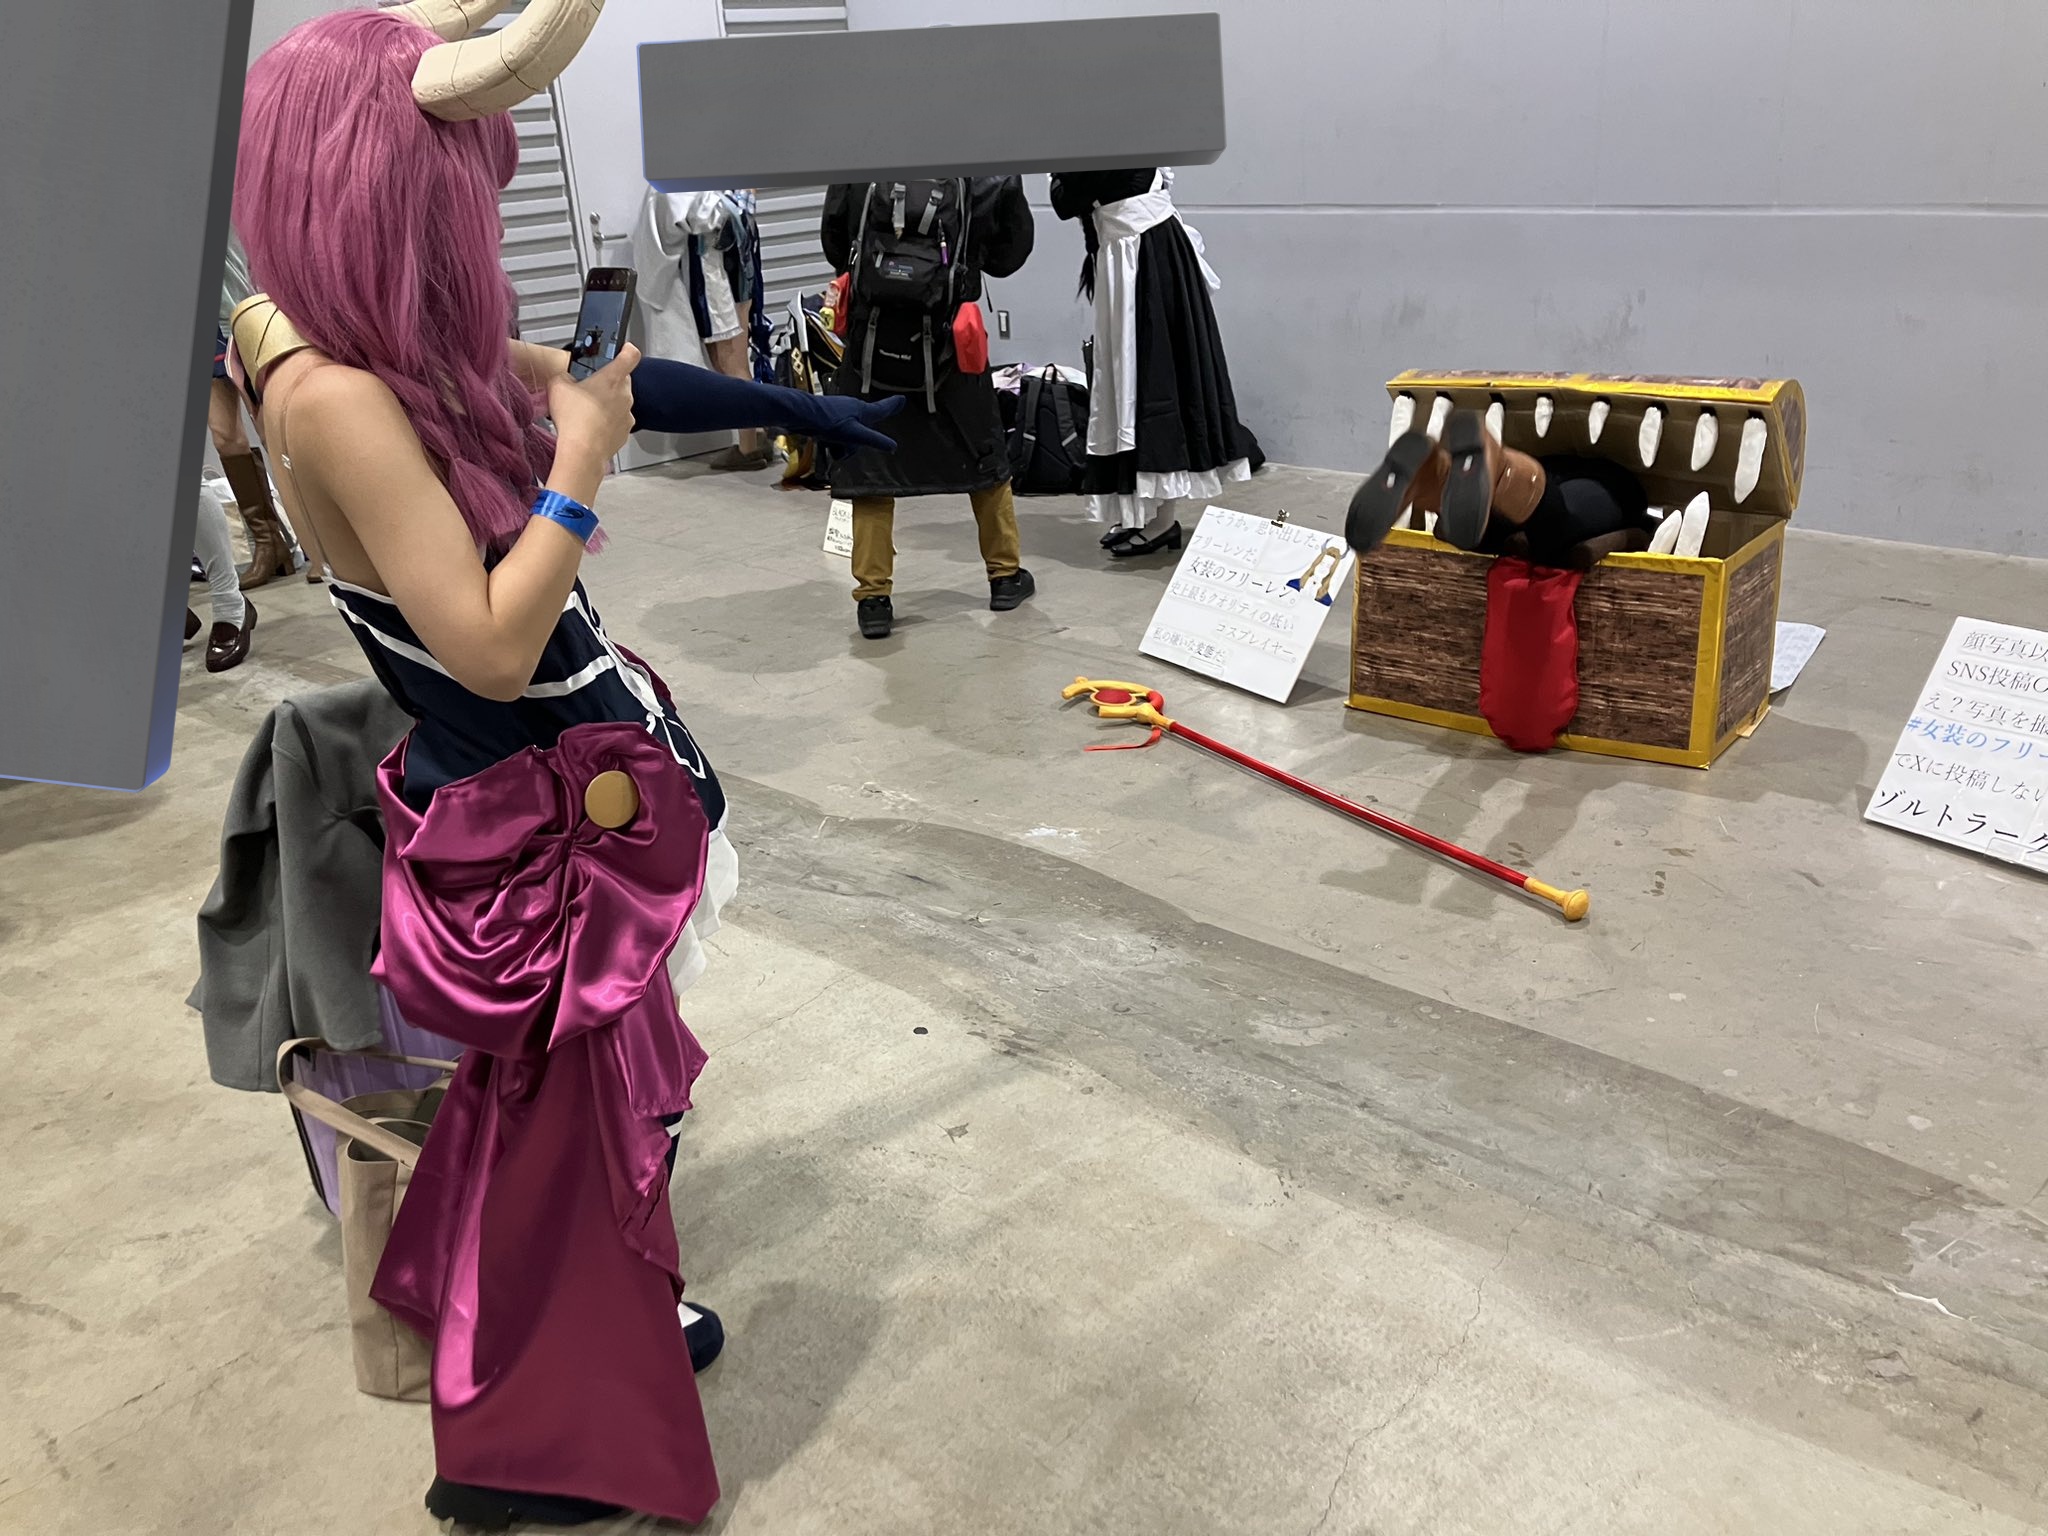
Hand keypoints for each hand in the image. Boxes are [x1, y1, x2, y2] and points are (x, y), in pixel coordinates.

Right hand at [547, 343, 641, 462]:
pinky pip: (617, 421)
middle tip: (589, 388)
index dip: (626, 349)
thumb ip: (564, 376)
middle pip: (621, 380)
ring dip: (607, 403)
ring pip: (619, 402)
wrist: (582, 452)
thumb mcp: (557, 386)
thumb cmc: (574, 418)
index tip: (622, 349)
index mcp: (612, 378)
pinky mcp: (625, 432)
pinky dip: (607, 422)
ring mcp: (627, 415)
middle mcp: (625, 395)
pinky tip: (591, 426)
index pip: (630, 355)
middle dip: (607, 382)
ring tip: (586, 411)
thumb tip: (565, 378)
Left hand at [804, 393, 904, 452]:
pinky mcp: (827, 420)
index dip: (893, 406)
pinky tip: (824, 443)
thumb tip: (892, 446)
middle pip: (863, 432)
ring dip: (841, 446)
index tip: (902, 400)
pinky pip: (837, 436)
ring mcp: (839, 414)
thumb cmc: (827, 421)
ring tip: (831, 445)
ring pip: (848, 436)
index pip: (883, 409)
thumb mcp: (855, 434)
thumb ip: (874, 440)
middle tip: (844, 445)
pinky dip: (831, 443)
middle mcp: (852, 410)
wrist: (800, 416)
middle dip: (855, 444)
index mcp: (862, 410)